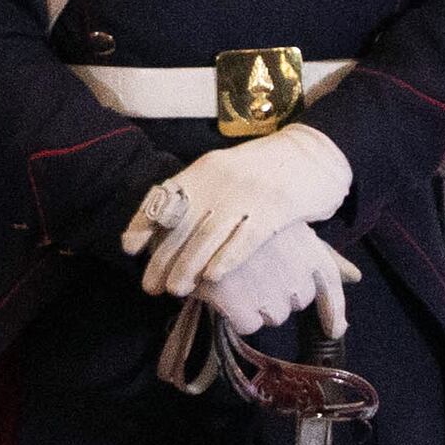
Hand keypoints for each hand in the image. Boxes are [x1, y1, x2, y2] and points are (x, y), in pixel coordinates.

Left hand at [124, 122, 349, 300]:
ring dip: (189, 266)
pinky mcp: (276, 208)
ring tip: (176, 290)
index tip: (130, 249)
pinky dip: (226, 258)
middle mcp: (221, 181)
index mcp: (205, 171)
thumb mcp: (224, 172)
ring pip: (209, 235)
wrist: (315, 153)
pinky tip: (213, 278)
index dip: (144, 224)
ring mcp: (249, 194)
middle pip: (183, 224)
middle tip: (151, 286)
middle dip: (163, 258)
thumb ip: (197, 192)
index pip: (165, 198)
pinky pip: (246, 238)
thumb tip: (160, 219)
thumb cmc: (263, 171)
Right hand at [200, 223, 352, 341]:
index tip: (335, 329)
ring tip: (236, 283)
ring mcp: (264, 285)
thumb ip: (323, 256)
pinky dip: (236, 316)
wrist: (190, 215)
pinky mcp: (236, 299)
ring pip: (273, 317)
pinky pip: (248, 325)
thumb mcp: (285, 229)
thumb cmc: (240, 221)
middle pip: (296, 303)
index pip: (329, 284)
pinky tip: (224, 295)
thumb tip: (356, 277)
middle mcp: (291, 267)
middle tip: (255, 277)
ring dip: (257, 307)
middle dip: (279, 296)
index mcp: (306, 245)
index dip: (333, 311)